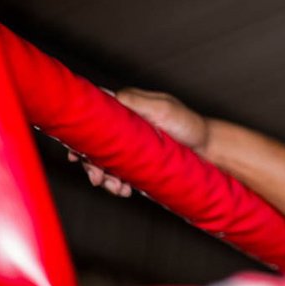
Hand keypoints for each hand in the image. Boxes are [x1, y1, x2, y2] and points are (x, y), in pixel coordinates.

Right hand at [69, 87, 210, 196]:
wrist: (208, 149)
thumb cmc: (188, 125)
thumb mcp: (163, 109)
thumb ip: (135, 101)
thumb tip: (106, 95)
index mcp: (126, 107)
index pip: (92, 117)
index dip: (78, 135)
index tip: (76, 154)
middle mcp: (123, 125)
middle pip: (92, 144)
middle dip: (91, 164)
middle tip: (98, 178)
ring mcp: (128, 145)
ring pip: (102, 162)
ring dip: (103, 177)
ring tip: (117, 188)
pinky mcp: (135, 161)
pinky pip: (117, 173)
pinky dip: (116, 183)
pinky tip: (124, 190)